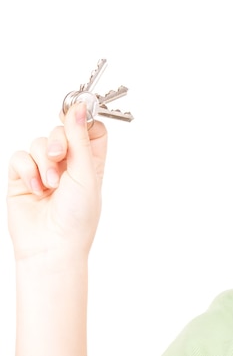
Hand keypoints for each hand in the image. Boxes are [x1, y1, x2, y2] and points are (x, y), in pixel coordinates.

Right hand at [7, 102, 107, 262]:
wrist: (52, 247)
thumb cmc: (77, 217)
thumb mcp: (86, 174)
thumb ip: (80, 140)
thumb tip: (80, 108)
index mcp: (90, 162)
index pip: (90, 129)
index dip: (84, 120)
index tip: (77, 114)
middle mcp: (68, 163)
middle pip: (61, 130)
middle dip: (58, 141)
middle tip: (59, 157)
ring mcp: (43, 170)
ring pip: (38, 142)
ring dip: (43, 162)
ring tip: (50, 185)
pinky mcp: (22, 178)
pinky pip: (19, 157)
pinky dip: (27, 170)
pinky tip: (36, 189)